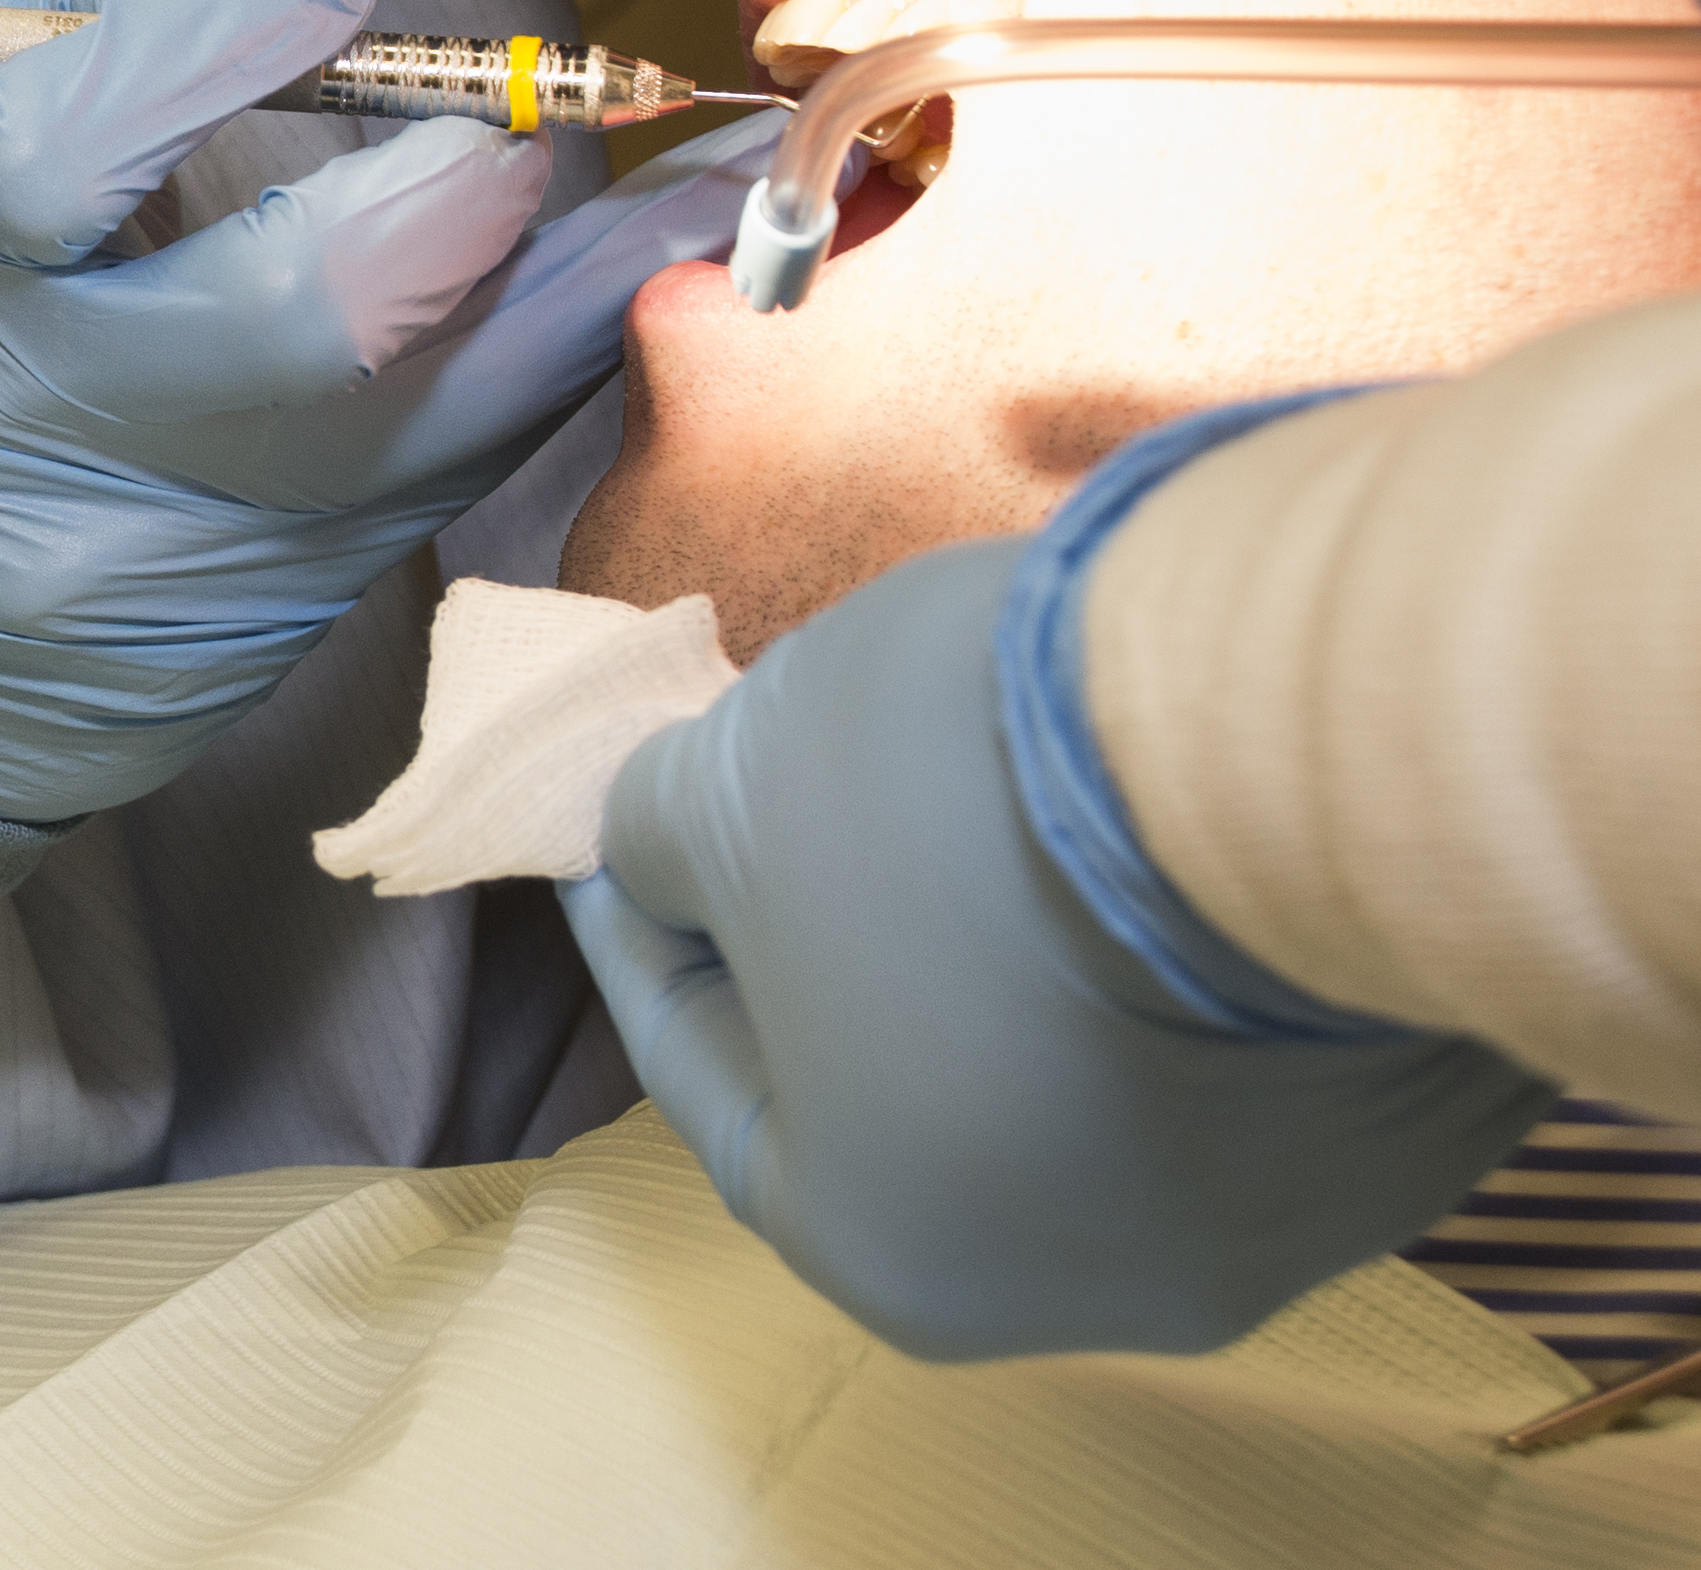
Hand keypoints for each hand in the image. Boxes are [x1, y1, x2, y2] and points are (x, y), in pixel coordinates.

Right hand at [0, 0, 770, 821]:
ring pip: (427, 415)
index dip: (219, 32)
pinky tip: (615, 288)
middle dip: (449, 190)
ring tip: (668, 184)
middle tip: (505, 127)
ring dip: (566, 277)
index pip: (55, 146)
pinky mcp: (255, 622)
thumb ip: (83, 19)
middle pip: (292, 315)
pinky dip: (549, 363)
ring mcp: (151, 548)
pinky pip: (454, 481)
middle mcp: (28, 419)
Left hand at [565, 538, 1557, 1361]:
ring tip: (960, 791)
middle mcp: (1097, 1288)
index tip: (622, 842)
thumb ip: (662, 840)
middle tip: (786, 811)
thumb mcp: (731, 789)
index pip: (718, 1088)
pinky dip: (1163, 938)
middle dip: (831, 944)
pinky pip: (1242, 1031)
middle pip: (912, 1092)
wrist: (1290, 745)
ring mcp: (1281, 1223)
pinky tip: (1129, 820)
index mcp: (896, 1255)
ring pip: (1089, 1065)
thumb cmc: (949, 801)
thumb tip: (670, 849)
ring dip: (1004, 936)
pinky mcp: (1411, 1120)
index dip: (652, 946)